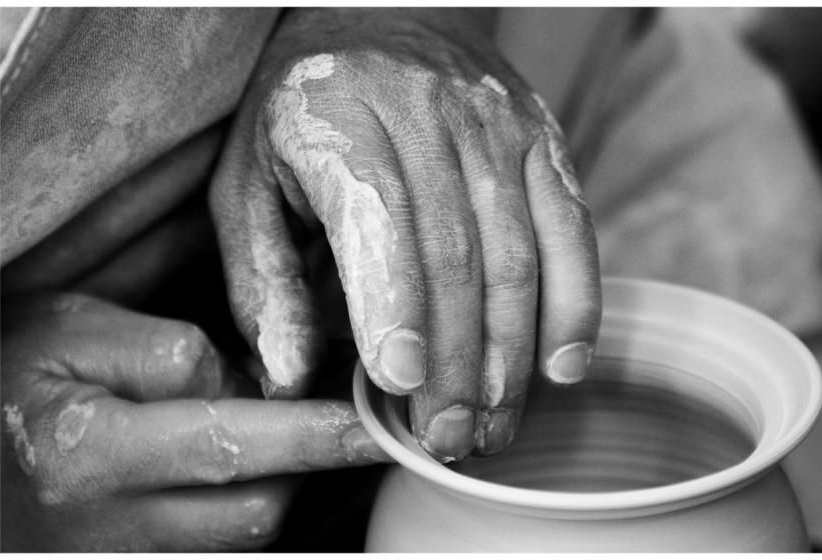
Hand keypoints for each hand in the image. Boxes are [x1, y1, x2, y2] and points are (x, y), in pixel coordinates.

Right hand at [0, 293, 388, 550]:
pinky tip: (241, 465)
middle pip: (253, 509)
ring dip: (275, 482)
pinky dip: (244, 503)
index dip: (310, 434)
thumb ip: (169, 354)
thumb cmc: (13, 374)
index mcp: (88, 456)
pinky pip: (217, 548)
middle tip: (322, 412)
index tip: (372, 424)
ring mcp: (121, 559)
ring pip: (242, 537)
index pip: (229, 446)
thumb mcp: (73, 332)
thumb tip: (256, 387)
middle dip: (300, 461)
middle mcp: (108, 530)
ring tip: (274, 431)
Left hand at [210, 8, 600, 460]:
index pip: (379, 220)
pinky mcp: (543, 140)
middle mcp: (430, 116)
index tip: (398, 386)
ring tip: (492, 426)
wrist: (380, 16)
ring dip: (510, 355)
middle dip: (454, 361)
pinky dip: (575, 304)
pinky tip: (563, 368)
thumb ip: (262, 276)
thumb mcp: (247, 181)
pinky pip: (571, 230)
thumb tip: (286, 376)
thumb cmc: (302, 113)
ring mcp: (498, 126)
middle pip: (457, 256)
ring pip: (518, 255)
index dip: (393, 307)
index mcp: (342, 119)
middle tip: (445, 438)